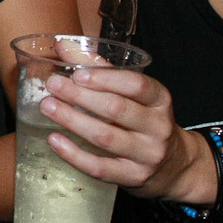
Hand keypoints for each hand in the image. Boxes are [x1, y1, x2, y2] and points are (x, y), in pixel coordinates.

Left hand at [36, 67, 213, 204]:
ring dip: (72, 121)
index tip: (77, 73)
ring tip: (47, 107)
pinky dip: (74, 154)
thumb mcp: (134, 94)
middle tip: (53, 86)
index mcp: (160, 100)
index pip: (137, 85)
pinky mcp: (133, 177)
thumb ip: (101, 69)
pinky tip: (54, 140)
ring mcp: (147, 155)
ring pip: (105, 138)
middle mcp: (158, 127)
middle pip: (117, 109)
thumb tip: (63, 46)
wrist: (174, 166)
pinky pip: (100, 167)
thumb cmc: (145, 120)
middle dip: (81, 96)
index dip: (105, 78)